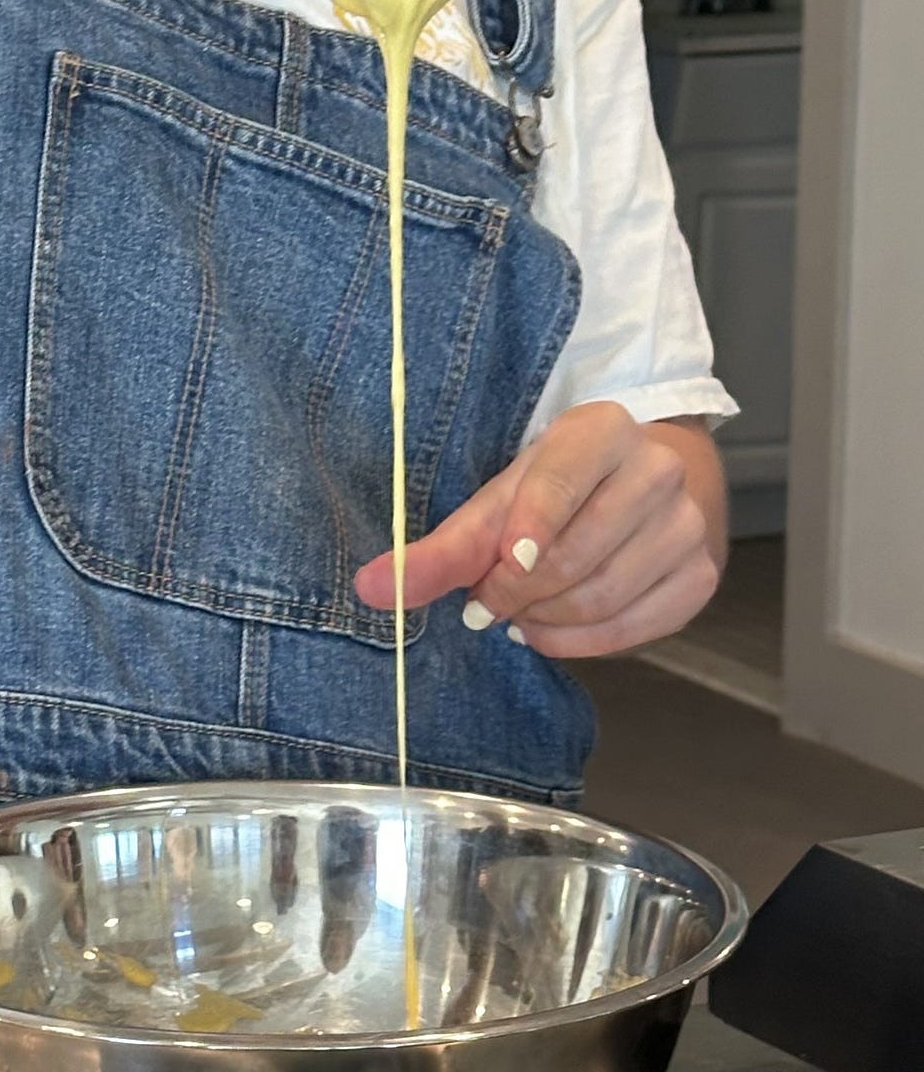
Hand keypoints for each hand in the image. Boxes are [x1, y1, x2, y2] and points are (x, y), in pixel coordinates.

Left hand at [353, 402, 725, 658]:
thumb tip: (371, 588)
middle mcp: (656, 470)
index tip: (493, 572)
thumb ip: (439, 548)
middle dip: (518, 591)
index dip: (520, 536)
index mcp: (601, 430)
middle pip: (576, 553)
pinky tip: (550, 628)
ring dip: (543, 619)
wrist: (641, 486)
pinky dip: (579, 641)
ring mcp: (687, 524)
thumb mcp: (496, 501)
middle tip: (486, 602)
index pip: (558, 485)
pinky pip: (634, 629)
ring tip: (518, 610)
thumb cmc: (557, 489)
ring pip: (603, 595)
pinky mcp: (699, 575)